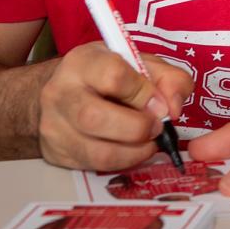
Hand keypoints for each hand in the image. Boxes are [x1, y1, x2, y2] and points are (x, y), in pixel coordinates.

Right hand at [37, 43, 194, 170]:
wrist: (60, 91)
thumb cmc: (105, 75)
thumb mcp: (139, 63)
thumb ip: (168, 78)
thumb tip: (174, 107)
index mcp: (84, 62)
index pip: (114, 77)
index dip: (144, 94)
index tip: (160, 104)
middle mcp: (62, 93)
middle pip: (96, 118)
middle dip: (138, 128)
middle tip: (157, 127)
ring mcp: (55, 125)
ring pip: (97, 151)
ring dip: (134, 151)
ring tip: (149, 142)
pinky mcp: (57, 152)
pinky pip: (95, 166)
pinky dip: (123, 162)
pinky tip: (133, 150)